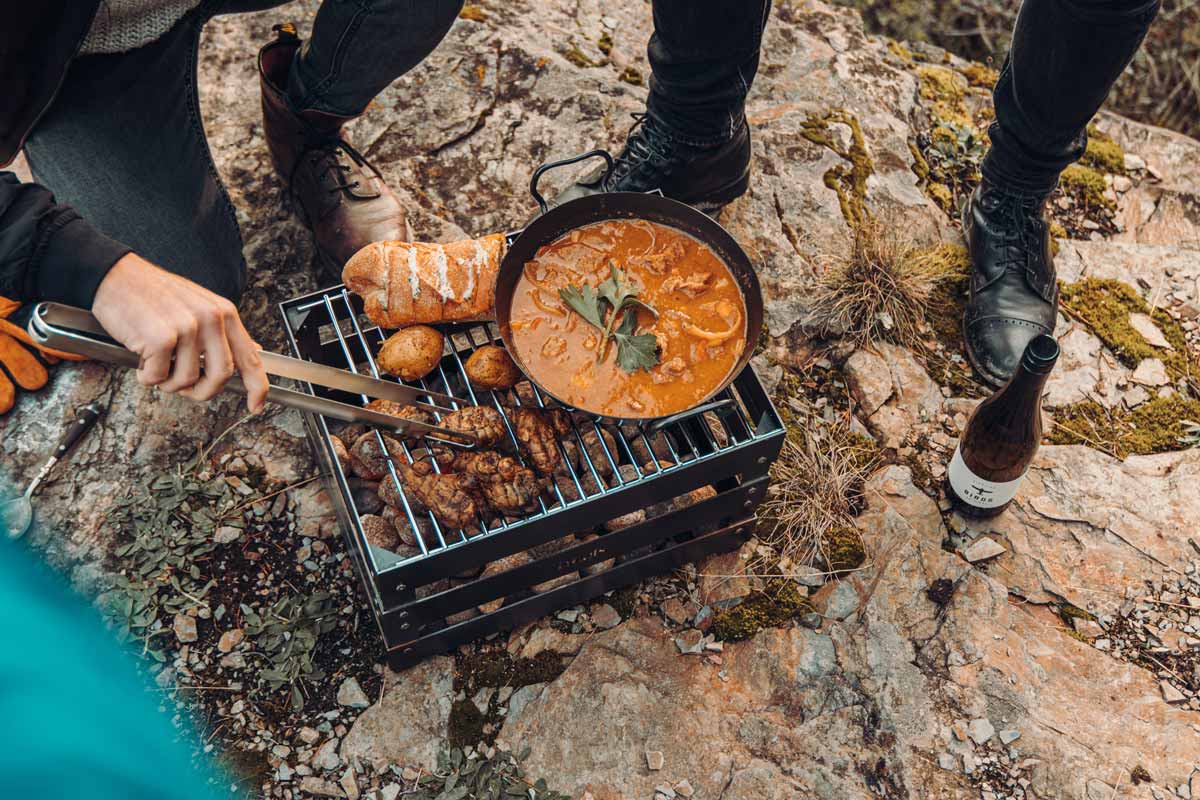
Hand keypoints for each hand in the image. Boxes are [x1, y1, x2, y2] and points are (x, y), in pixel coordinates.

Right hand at [92, 254, 268, 412]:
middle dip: (202, 390)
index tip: (256, 406)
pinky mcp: (161, 338)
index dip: (258, 387)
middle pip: (221, 377)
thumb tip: (253, 351)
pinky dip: (146, 376)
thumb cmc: (153, 294)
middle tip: (183, 387)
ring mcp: (187, 328)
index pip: (250, 357)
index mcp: (224, 313)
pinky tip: (141, 357)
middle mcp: (211, 319)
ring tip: (155, 362)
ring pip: (186, 381)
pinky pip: (158, 378)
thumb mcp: (199, 305)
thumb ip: (223, 331)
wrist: (115, 276)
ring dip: (167, 381)